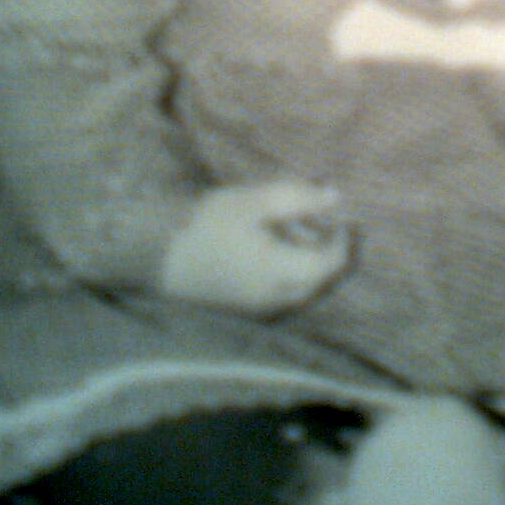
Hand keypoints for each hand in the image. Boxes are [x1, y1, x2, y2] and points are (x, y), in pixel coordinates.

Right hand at [160, 179, 352, 313]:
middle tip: (319, 217)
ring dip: (308, 259)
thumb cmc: (206, 225)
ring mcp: (261, 306)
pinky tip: (273, 245)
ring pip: (303, 286)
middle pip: (320, 279)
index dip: (345, 241)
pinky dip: (290, 269)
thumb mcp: (253, 201)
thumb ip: (297, 198)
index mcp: (282, 272)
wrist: (158, 258)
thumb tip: (335, 197)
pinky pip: (283, 291)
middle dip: (328, 248)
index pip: (332, 264)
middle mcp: (277, 297)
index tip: (344, 215)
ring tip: (293, 227)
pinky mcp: (247, 306)